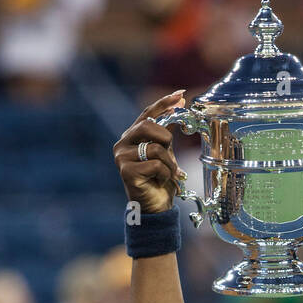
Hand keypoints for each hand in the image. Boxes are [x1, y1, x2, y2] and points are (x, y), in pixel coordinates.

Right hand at [114, 91, 186, 214]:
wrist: (155, 208)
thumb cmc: (159, 180)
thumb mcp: (166, 151)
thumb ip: (168, 130)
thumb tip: (180, 102)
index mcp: (131, 136)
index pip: (147, 113)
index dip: (164, 103)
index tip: (181, 94)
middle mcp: (122, 144)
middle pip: (148, 125)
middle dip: (166, 137)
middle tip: (171, 150)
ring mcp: (122, 158)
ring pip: (155, 148)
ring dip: (169, 162)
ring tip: (168, 174)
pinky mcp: (126, 172)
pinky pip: (155, 165)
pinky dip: (165, 174)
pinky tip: (160, 181)